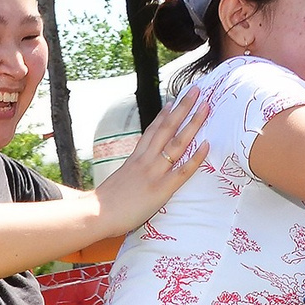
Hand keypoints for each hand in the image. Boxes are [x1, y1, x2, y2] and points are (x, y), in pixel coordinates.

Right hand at [94, 85, 212, 234]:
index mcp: (135, 158)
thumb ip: (130, 173)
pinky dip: (196, 157)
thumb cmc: (104, 204)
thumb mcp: (118, 181)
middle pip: (167, 129)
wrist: (96, 214)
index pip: (152, 131)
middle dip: (183, 108)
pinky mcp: (161, 189)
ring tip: (205, 107)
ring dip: (193, 124)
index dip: (164, 115)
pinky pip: (182, 170)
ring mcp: (154, 172)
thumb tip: (135, 172)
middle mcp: (146, 160)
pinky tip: (207, 144)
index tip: (174, 101)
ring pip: (177, 143)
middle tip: (195, 91)